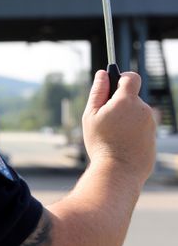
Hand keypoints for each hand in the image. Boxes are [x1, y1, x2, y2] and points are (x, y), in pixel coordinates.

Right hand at [82, 70, 155, 184]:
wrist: (119, 171)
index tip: (113, 85)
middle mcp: (144, 110)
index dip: (122, 77)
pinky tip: (121, 143)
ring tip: (113, 135)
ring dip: (125, 118)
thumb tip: (102, 74)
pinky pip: (141, 127)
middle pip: (131, 98)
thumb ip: (98, 92)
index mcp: (127, 101)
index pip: (131, 77)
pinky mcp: (154, 137)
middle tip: (105, 119)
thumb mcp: (91, 115)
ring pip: (136, 113)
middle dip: (119, 103)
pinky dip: (132, 131)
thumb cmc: (102, 143)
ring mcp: (151, 124)